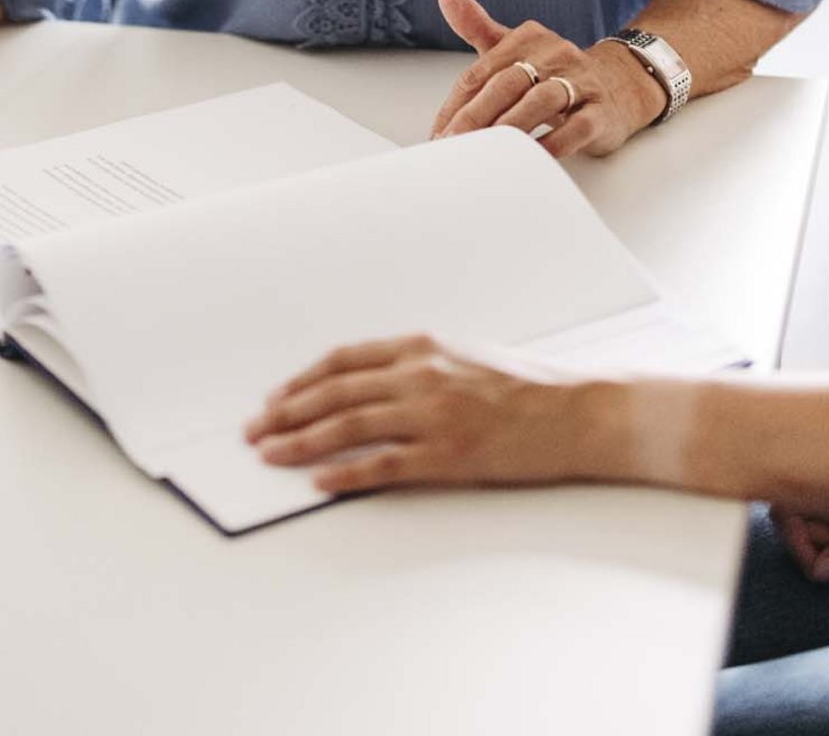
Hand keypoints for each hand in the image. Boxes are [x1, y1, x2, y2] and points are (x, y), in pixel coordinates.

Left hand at [245, 333, 597, 493]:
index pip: (343, 360)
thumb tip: (369, 385)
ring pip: (349, 425)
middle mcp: (420, 374)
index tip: (274, 399)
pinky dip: (345, 474)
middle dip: (286, 412)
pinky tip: (319, 482)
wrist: (574, 412)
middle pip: (335, 392)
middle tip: (254, 431)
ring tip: (271, 456)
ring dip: (301, 442)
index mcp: (421, 347)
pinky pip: (383, 465)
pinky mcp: (447, 455)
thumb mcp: (463, 357)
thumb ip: (416, 365)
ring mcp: (432, 415)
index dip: (302, 381)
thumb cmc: (524, 387)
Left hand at [430, 0, 665, 158]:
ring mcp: (581, 81)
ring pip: (542, 101)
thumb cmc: (554, 72)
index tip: (439, 133)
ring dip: (511, 125)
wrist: (619, 83)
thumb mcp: (514, 47)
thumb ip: (477, 24)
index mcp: (528, 37)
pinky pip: (577, 126)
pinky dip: (554, 141)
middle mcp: (555, 54)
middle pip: (508, 83)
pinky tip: (534, 154)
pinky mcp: (601, 111)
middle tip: (454, 143)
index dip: (457, 104)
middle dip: (476, 115)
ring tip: (487, 149)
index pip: (483, 71)